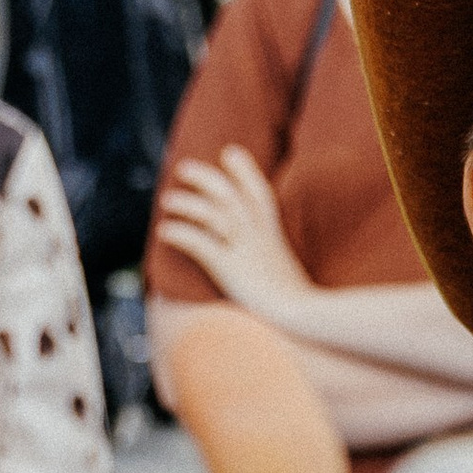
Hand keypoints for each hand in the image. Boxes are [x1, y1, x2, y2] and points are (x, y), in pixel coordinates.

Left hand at [155, 147, 318, 331]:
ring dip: (188, 203)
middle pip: (232, 195)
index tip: (230, 152)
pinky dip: (181, 233)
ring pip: (215, 213)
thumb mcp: (290, 279)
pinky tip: (165, 231)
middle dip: (207, 178)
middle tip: (184, 167)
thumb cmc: (302, 309)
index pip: (260, 195)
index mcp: (274, 239)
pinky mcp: (231, 270)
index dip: (245, 172)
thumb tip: (264, 267)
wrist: (307, 320)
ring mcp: (246, 252)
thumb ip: (275, 265)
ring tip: (167, 199)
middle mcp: (260, 238)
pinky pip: (201, 243)